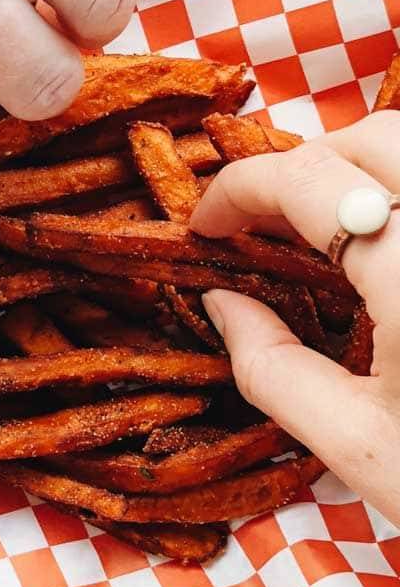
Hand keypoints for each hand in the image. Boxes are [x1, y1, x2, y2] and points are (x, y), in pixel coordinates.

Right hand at [192, 114, 399, 524]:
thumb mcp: (358, 447)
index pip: (308, 182)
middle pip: (374, 139)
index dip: (240, 190)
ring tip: (326, 230)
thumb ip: (273, 368)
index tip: (205, 225)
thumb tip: (224, 304)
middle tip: (262, 224)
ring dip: (365, 171)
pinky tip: (392, 248)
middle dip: (305, 168)